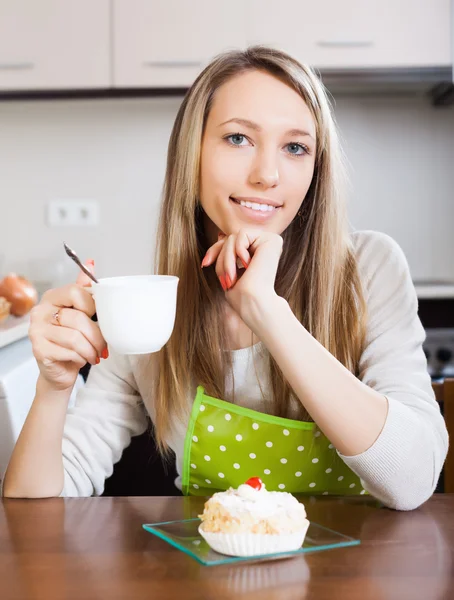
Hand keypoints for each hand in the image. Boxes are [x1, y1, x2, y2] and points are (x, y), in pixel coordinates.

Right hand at [28, 261, 107, 391]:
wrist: (60, 369)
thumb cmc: (73, 339)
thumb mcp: (80, 312)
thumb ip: (84, 289)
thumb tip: (91, 263)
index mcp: (52, 297)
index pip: (76, 292)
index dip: (93, 306)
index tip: (97, 317)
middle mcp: (40, 312)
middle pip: (78, 318)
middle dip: (97, 336)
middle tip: (104, 346)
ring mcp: (36, 331)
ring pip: (75, 338)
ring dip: (91, 349)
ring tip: (96, 355)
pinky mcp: (39, 350)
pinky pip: (70, 352)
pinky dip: (82, 358)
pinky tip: (82, 359)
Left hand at [201, 229, 283, 324]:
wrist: (253, 303)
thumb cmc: (242, 296)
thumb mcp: (229, 270)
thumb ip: (228, 254)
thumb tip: (220, 235)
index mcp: (256, 252)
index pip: (230, 243)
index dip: (215, 251)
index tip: (205, 264)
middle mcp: (264, 245)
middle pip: (230, 239)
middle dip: (221, 259)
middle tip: (226, 279)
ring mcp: (269, 241)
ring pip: (233, 237)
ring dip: (227, 259)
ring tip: (233, 277)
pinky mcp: (272, 239)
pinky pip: (243, 234)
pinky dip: (239, 250)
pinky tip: (248, 265)